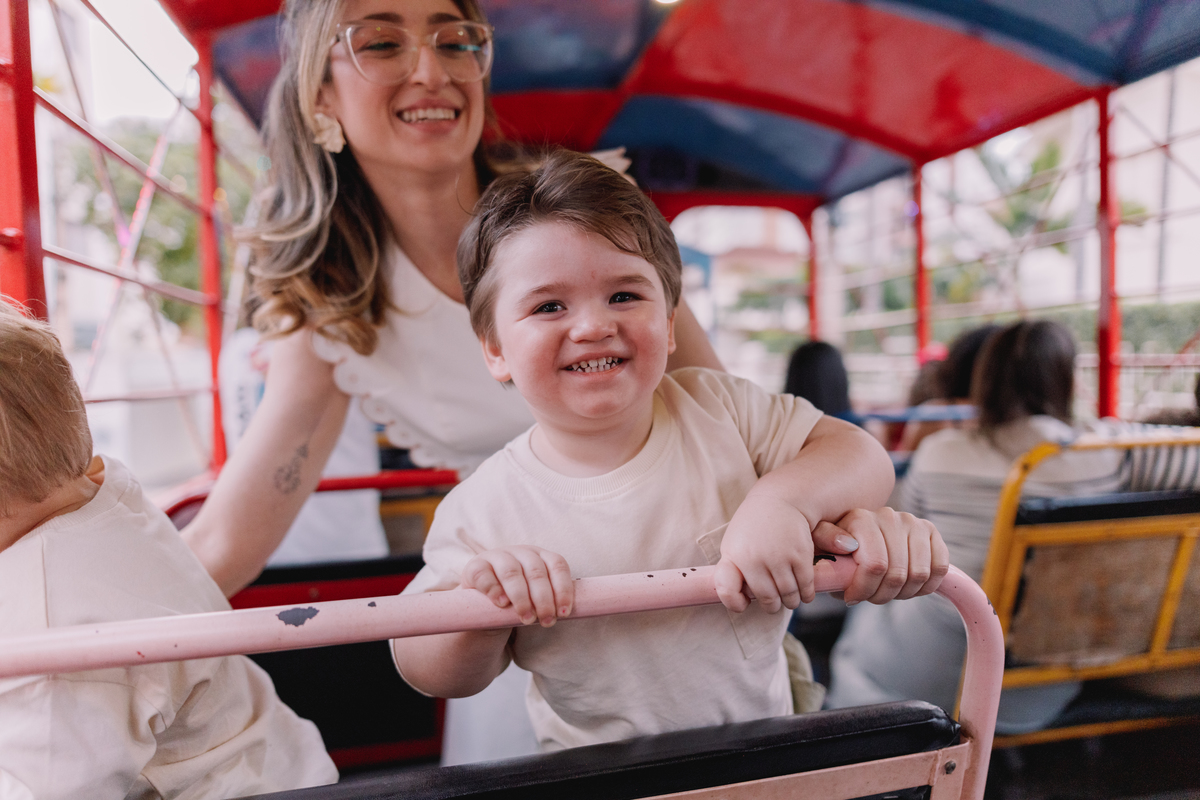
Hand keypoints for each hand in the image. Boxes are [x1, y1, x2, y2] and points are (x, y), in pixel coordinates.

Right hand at [460, 546, 574, 626]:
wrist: (482, 606)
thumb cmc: (517, 603)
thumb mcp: (536, 599)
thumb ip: (551, 602)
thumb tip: (568, 615)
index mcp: (540, 557)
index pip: (557, 565)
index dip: (563, 588)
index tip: (564, 612)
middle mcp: (521, 552)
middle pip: (536, 571)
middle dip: (544, 599)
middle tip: (545, 621)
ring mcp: (497, 557)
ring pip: (512, 572)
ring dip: (521, 597)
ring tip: (525, 618)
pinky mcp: (475, 567)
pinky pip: (484, 575)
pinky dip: (494, 589)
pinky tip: (501, 603)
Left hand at [714, 494, 859, 613]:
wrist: (780, 499)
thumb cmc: (755, 527)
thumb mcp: (735, 543)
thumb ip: (735, 569)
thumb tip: (743, 599)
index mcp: (733, 556)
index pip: (727, 589)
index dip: (734, 603)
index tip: (744, 604)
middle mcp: (754, 559)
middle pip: (767, 598)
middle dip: (773, 606)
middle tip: (776, 604)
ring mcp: (778, 557)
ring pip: (788, 595)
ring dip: (791, 602)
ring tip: (791, 600)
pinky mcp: (800, 555)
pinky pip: (805, 586)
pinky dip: (807, 594)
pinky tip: (805, 594)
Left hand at [816, 508, 948, 604]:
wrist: (859, 539)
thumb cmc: (837, 550)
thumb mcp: (820, 545)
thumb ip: (825, 540)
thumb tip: (848, 544)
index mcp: (860, 518)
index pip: (875, 565)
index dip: (865, 590)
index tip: (851, 598)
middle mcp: (888, 516)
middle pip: (897, 574)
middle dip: (882, 595)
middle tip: (871, 597)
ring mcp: (912, 522)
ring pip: (919, 574)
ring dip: (903, 593)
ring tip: (887, 591)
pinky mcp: (930, 531)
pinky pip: (939, 568)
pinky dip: (926, 586)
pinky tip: (908, 587)